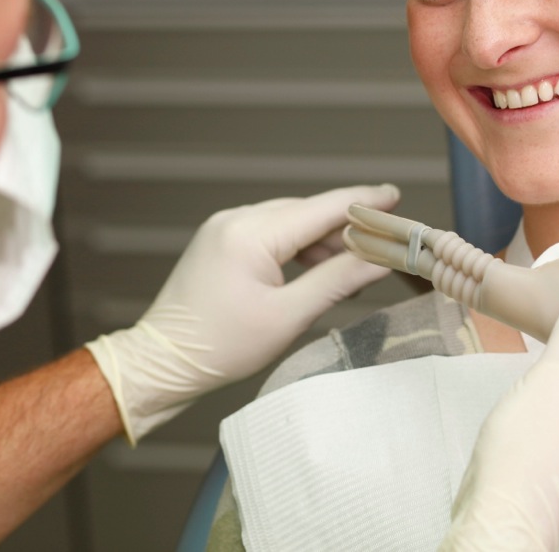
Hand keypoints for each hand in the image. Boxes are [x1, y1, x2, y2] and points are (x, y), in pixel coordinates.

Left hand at [86, 183, 399, 443]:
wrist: (162, 363)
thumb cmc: (220, 346)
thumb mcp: (289, 317)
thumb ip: (338, 280)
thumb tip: (381, 258)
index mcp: (251, 234)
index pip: (321, 209)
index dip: (363, 203)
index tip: (395, 196)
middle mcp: (236, 219)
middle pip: (307, 212)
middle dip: (346, 227)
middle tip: (382, 246)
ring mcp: (224, 226)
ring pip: (290, 221)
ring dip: (322, 239)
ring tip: (352, 267)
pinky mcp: (220, 239)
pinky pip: (270, 230)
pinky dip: (297, 245)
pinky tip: (315, 268)